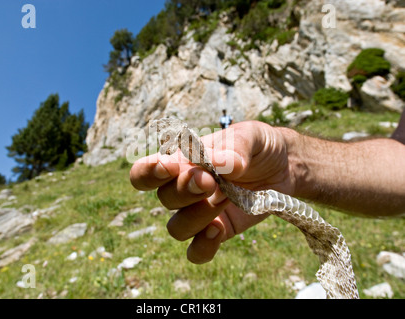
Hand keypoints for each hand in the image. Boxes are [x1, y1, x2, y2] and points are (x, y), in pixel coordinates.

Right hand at [130, 121, 296, 263]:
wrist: (285, 166)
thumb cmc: (258, 145)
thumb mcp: (250, 135)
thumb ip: (234, 146)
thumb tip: (222, 164)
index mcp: (181, 162)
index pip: (144, 173)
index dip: (147, 173)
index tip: (168, 167)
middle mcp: (184, 189)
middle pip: (164, 199)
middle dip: (185, 191)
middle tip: (210, 180)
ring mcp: (200, 213)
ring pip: (177, 228)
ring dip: (197, 216)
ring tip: (227, 197)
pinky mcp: (219, 231)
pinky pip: (197, 251)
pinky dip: (203, 247)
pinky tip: (219, 230)